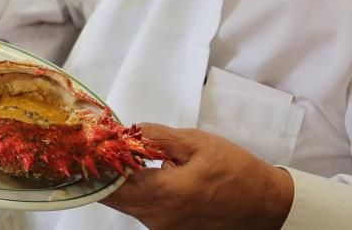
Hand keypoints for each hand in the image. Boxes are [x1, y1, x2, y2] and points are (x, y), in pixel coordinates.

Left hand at [102, 124, 293, 229]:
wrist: (263, 203)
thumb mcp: (197, 143)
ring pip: (126, 203)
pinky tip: (137, 170)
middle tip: (96, 145)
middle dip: (102, 171)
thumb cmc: (236, 172)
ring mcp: (162, 228)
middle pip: (114, 197)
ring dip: (118, 179)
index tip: (88, 143)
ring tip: (117, 152)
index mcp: (165, 194)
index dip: (97, 162)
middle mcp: (158, 218)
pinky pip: (141, 208)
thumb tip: (129, 131)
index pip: (114, 183)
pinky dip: (134, 189)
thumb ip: (158, 137)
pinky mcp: (168, 229)